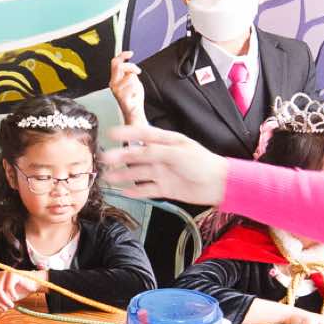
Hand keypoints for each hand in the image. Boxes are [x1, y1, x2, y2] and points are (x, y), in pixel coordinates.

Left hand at [0, 266, 44, 311]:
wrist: (34, 283)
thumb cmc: (21, 290)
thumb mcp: (8, 298)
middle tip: (5, 309)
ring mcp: (5, 274)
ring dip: (4, 301)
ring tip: (11, 305)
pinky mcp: (13, 274)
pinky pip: (8, 288)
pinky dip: (12, 295)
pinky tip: (16, 297)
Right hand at [103, 124, 230, 204]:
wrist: (218, 185)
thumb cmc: (203, 164)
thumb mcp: (177, 153)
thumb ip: (154, 153)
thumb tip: (135, 153)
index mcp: (167, 142)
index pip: (143, 134)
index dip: (127, 133)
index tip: (111, 133)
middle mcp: (162, 156)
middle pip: (137, 156)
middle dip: (120, 156)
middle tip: (104, 158)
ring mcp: (163, 173)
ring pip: (138, 173)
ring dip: (123, 175)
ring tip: (108, 177)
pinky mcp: (165, 188)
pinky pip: (146, 189)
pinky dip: (135, 190)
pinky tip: (124, 190)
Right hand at [109, 50, 145, 126]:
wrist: (134, 112)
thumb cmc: (133, 98)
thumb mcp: (132, 81)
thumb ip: (129, 72)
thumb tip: (130, 65)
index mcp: (114, 79)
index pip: (115, 62)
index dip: (122, 55)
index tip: (130, 53)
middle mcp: (113, 84)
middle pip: (119, 66)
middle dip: (131, 66)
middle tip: (137, 71)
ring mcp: (117, 91)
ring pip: (130, 77)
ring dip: (136, 82)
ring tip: (135, 90)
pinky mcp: (122, 97)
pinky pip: (132, 87)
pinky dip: (136, 90)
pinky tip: (134, 95)